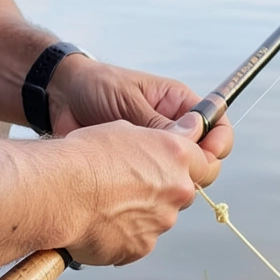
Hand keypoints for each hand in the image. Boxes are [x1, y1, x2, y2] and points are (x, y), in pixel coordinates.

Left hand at [46, 57, 233, 186]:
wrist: (60, 99)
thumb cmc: (96, 87)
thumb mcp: (129, 100)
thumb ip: (159, 123)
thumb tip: (189, 144)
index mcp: (178, 105)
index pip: (215, 124)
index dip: (218, 141)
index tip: (210, 153)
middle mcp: (172, 131)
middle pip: (203, 158)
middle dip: (196, 168)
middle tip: (177, 173)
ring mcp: (156, 153)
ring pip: (181, 177)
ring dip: (171, 182)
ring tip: (147, 177)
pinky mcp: (138, 170)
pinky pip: (155, 187)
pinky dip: (150, 192)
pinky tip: (133, 188)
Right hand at [59, 119, 211, 266]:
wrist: (58, 193)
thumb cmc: (84, 157)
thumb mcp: (124, 130)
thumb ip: (156, 140)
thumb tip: (168, 142)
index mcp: (177, 156)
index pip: (205, 163)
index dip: (188, 165)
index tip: (175, 166)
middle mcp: (177, 190)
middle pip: (180, 193)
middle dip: (162, 190)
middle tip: (129, 184)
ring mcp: (161, 222)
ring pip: (158, 218)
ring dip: (139, 213)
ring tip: (106, 203)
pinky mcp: (141, 247)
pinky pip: (137, 240)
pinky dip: (122, 234)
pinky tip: (99, 221)